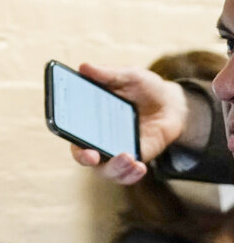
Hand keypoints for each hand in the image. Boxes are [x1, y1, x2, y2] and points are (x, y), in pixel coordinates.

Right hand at [69, 63, 189, 184]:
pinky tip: (140, 167)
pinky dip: (131, 175)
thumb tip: (84, 67)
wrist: (171, 103)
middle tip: (95, 156)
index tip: (81, 142)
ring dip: (116, 170)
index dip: (71, 139)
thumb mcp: (130, 76)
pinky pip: (127, 175)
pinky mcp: (134, 159)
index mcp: (89, 119)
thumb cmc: (144, 88)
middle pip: (85, 157)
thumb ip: (108, 74)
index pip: (72, 132)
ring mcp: (115, 151)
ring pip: (107, 171)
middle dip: (87, 159)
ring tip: (131, 160)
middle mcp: (97, 139)